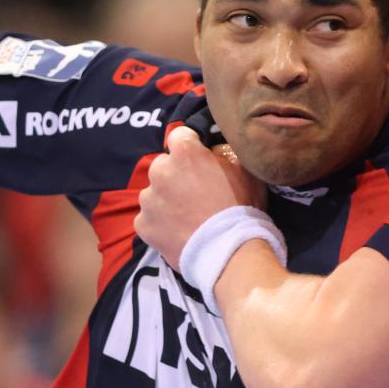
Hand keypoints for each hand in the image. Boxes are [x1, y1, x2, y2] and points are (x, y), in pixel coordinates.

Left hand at [135, 126, 263, 269]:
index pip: (180, 135)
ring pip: (154, 193)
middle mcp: (160, 171)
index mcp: (184, 153)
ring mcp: (148, 199)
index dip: (192, 146)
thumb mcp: (245, 169)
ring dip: (166, 199)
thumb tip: (216, 151)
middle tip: (195, 193)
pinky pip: (149, 218)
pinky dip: (160, 223)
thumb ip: (225, 153)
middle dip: (176, 175)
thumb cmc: (242, 206)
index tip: (201, 159)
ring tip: (187, 217)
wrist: (230, 251)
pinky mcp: (143, 224)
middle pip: (164, 165)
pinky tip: (178, 232)